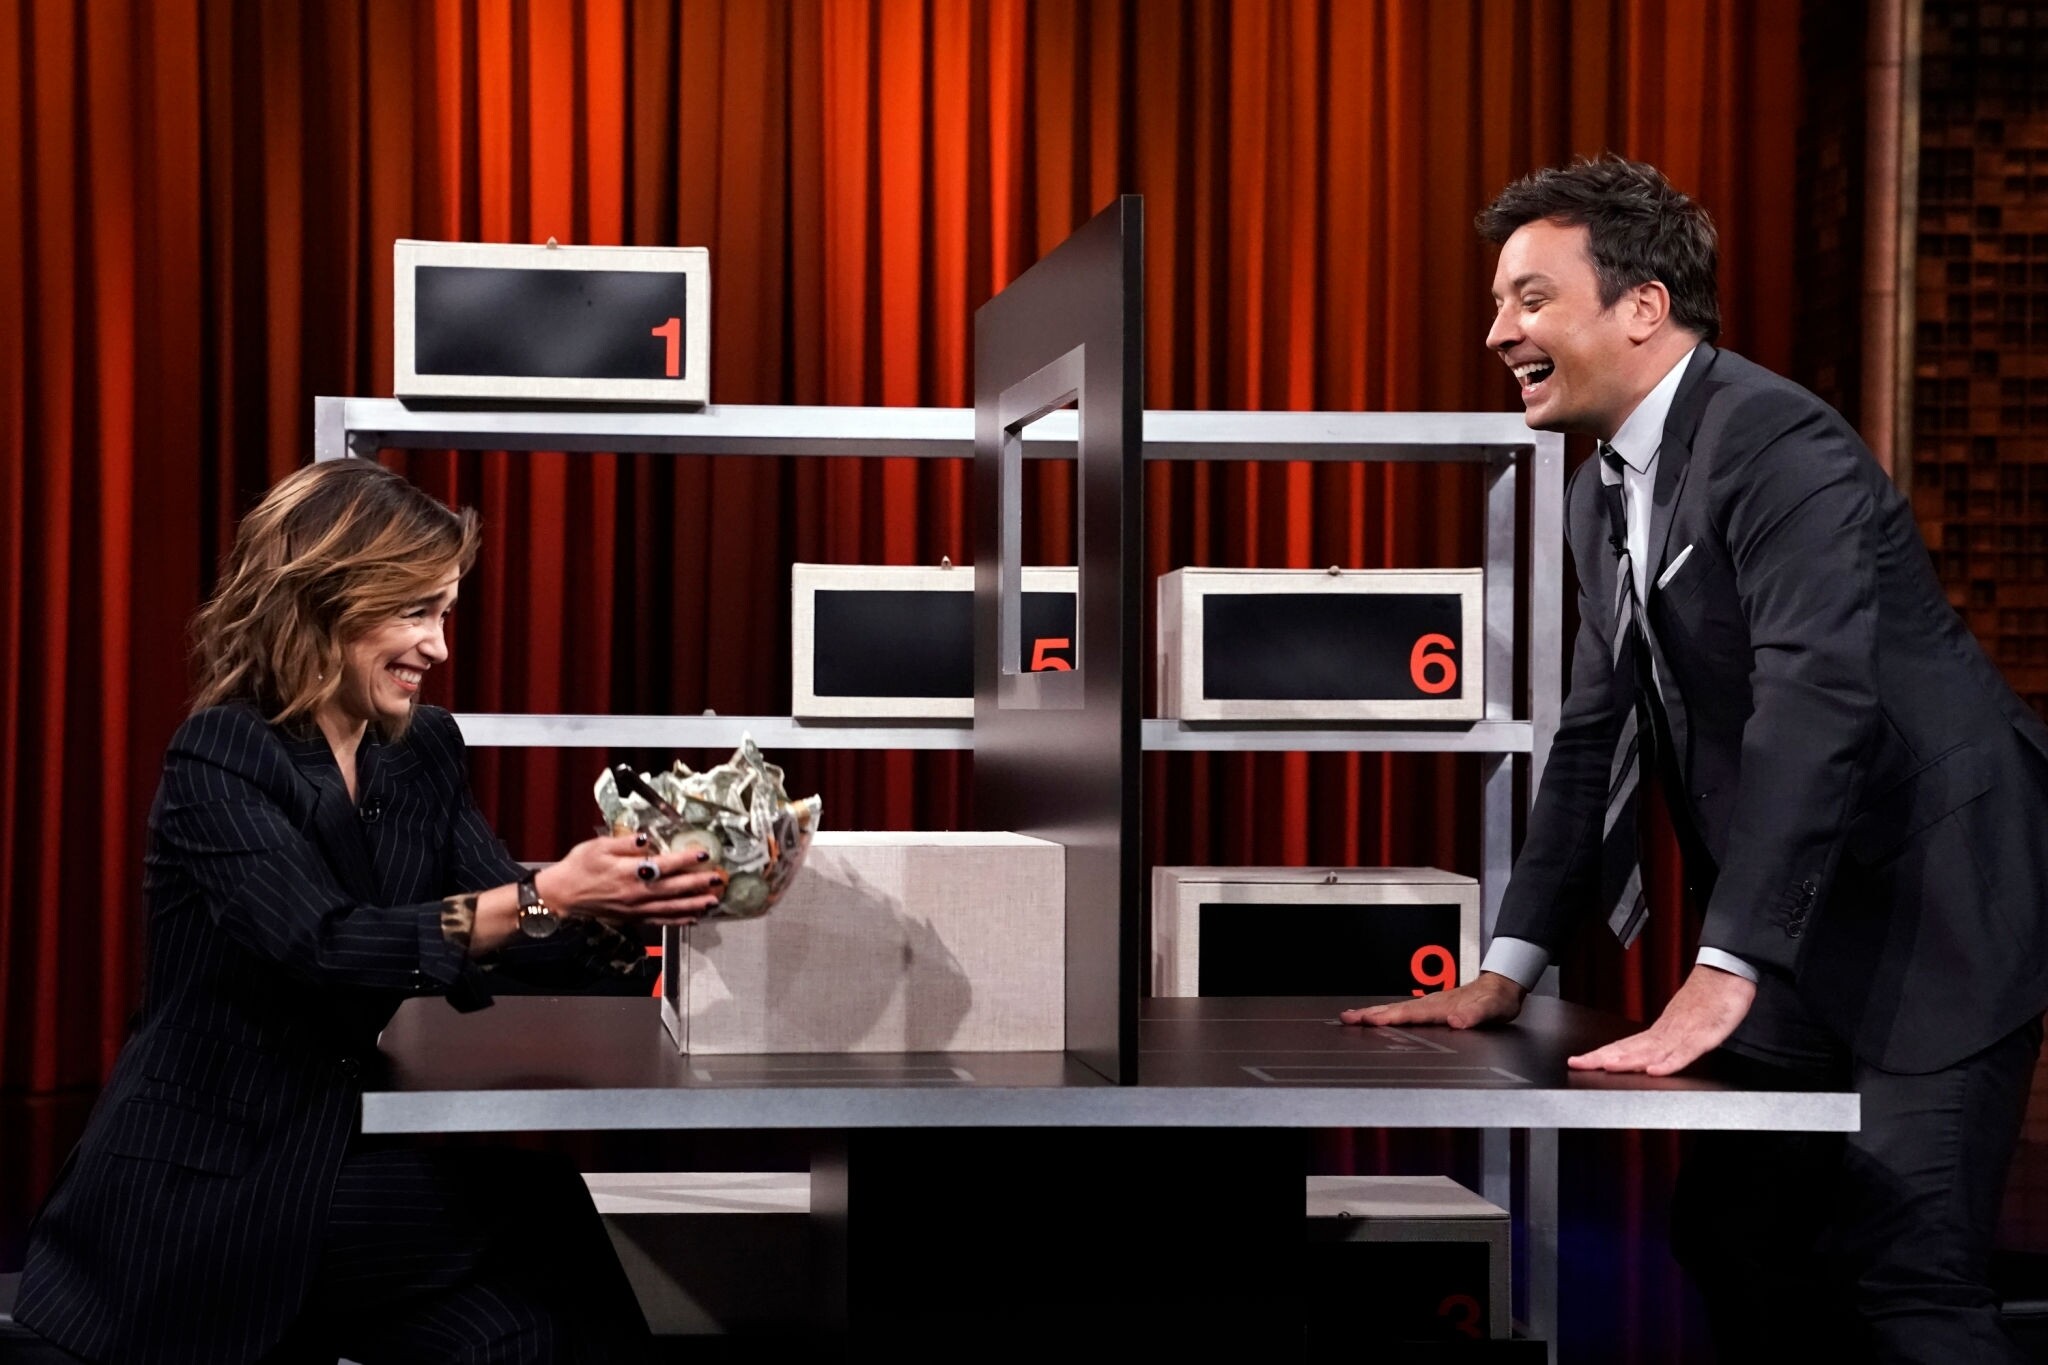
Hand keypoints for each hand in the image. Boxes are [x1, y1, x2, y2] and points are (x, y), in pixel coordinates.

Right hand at [536, 833, 725, 926]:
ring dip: (694, 904)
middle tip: (718, 879)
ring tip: (714, 901)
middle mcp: (636, 893)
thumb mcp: (598, 846)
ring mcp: (636, 908)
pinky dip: (678, 920)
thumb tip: (645, 839)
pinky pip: (661, 920)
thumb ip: (624, 843)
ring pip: (671, 907)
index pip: (663, 865)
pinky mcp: (634, 917)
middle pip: (673, 888)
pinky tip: (693, 918)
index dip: (684, 860)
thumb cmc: (580, 866)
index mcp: (628, 872)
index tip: (703, 854)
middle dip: (698, 884)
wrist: (563, 895)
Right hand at [1338, 972, 1527, 1029]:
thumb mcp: (1492, 1009)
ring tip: (1351, 1017)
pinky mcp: (1430, 1007)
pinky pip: (1403, 1010)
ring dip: (1372, 1013)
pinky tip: (1376, 1017)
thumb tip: (1456, 1020)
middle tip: (1346, 1018)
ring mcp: (1430, 1004)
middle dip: (1370, 1014)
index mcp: (1442, 1006)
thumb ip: (1474, 1014)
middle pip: (1395, 1009)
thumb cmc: (1497, 999)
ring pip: (1396, 1009)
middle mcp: (1432, 1003)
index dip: (1390, 1018)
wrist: (1502, 985)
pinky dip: (1385, 1013)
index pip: (1411, 1014)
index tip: (1369, 1021)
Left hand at [1566, 964, 1755, 1074]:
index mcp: (1659, 1030)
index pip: (1624, 1045)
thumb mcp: (1683, 1022)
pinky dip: (1668, 1064)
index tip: (1579, 1060)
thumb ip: (1667, 1041)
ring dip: (1628, 1060)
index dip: (1601, 1054)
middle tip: (1577, 1063)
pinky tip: (1653, 1070)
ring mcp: (1683, 1033)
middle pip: (1629, 1048)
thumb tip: (1650, 1056)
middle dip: (1602, 1057)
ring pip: (1650, 1051)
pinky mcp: (1703, 1037)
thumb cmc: (1707, 998)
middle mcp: (1665, 1031)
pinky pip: (1684, 1053)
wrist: (1726, 974)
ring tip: (1606, 1066)